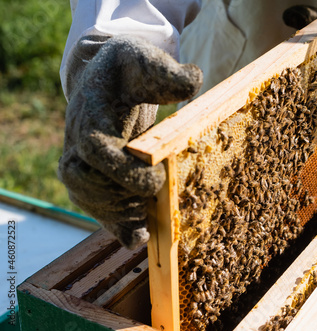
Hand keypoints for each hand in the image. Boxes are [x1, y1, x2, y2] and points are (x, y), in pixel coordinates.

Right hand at [58, 35, 202, 248]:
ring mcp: (81, 167)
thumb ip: (168, 72)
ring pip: (90, 202)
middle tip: (158, 197)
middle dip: (123, 196)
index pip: (96, 150)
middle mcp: (76, 145)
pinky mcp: (92, 182)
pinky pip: (97, 211)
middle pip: (87, 184)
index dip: (123, 170)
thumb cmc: (128, 72)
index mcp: (89, 117)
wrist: (107, 82)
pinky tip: (142, 237)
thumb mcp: (147, 62)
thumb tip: (193, 83)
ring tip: (153, 216)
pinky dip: (118, 227)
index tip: (158, 178)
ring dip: (122, 214)